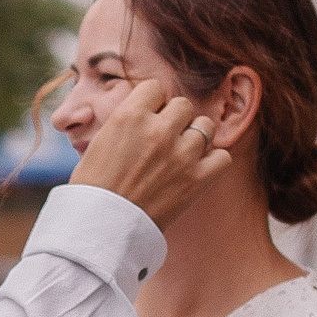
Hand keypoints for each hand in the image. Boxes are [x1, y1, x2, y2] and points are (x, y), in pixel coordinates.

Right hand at [67, 79, 230, 229]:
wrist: (100, 229)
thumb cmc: (93, 188)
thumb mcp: (99, 142)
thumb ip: (126, 122)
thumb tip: (145, 113)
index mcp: (130, 116)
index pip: (155, 88)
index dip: (152, 102)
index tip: (148, 117)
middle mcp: (158, 130)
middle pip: (183, 105)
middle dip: (175, 118)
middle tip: (165, 137)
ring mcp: (181, 155)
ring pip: (206, 126)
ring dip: (196, 136)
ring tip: (183, 152)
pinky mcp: (197, 180)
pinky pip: (222, 157)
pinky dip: (213, 162)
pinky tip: (198, 169)